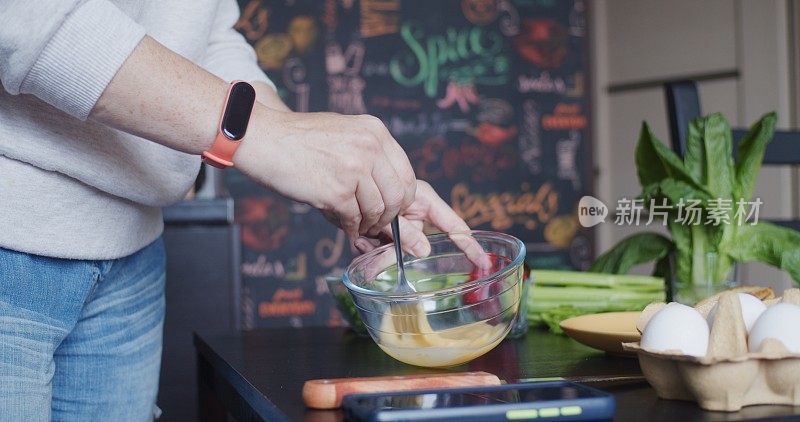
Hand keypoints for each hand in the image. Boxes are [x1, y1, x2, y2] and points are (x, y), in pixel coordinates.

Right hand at [234, 109, 416, 238]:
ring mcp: (355, 169)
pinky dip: (350, 227)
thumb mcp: (345, 131)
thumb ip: (369, 152)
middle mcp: (370, 147)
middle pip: (398, 196)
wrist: (263, 138)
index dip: (402, 199)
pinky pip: (354, 219)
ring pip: (378, 210)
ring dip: (368, 224)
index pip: (407, 174)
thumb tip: (387, 185)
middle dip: (389, 216)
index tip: (392, 209)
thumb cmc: (298, 139)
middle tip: (376, 223)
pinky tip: (343, 224)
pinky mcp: (337, 191)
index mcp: (376, 132)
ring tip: (356, 224)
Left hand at [353, 180, 490, 268]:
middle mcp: (414, 211)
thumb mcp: (388, 214)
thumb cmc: (363, 185)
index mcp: (423, 200)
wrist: (341, 179)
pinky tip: (358, 241)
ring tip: (363, 243)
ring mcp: (400, 223)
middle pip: (420, 242)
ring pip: (399, 250)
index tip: (484, 263)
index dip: (470, 245)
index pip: (454, 226)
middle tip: (377, 255)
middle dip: (400, 254)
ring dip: (380, 251)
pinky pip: (383, 249)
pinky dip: (370, 249)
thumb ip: (404, 233)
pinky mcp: (383, 232)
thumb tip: (425, 251)